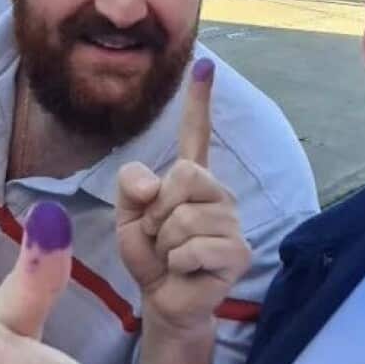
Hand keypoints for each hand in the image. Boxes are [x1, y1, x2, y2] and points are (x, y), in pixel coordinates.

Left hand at [116, 58, 251, 331]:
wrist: (162, 298)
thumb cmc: (150, 254)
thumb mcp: (127, 214)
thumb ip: (132, 186)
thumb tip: (154, 184)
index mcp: (191, 178)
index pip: (197, 133)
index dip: (199, 99)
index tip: (204, 65)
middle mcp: (217, 193)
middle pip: (183, 175)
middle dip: (157, 210)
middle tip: (159, 234)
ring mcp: (231, 221)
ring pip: (183, 216)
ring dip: (164, 241)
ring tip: (172, 254)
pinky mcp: (237, 251)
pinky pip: (192, 246)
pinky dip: (176, 262)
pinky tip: (185, 270)